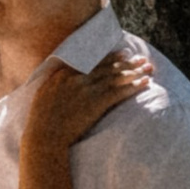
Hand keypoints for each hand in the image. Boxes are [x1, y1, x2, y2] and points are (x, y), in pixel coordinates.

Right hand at [26, 42, 150, 147]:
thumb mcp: (44, 94)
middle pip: (108, 67)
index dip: (110, 57)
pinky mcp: (97, 103)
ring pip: (116, 77)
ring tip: (147, 68)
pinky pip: (119, 92)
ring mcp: (88, 89)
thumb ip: (57, 83)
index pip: (92, 61)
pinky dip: (134, 86)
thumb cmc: (42, 120)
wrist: (45, 134)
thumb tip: (63, 78)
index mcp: (65, 73)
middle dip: (127, 62)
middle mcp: (78, 78)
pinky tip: (145, 83)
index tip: (122, 53)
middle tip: (141, 58)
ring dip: (135, 71)